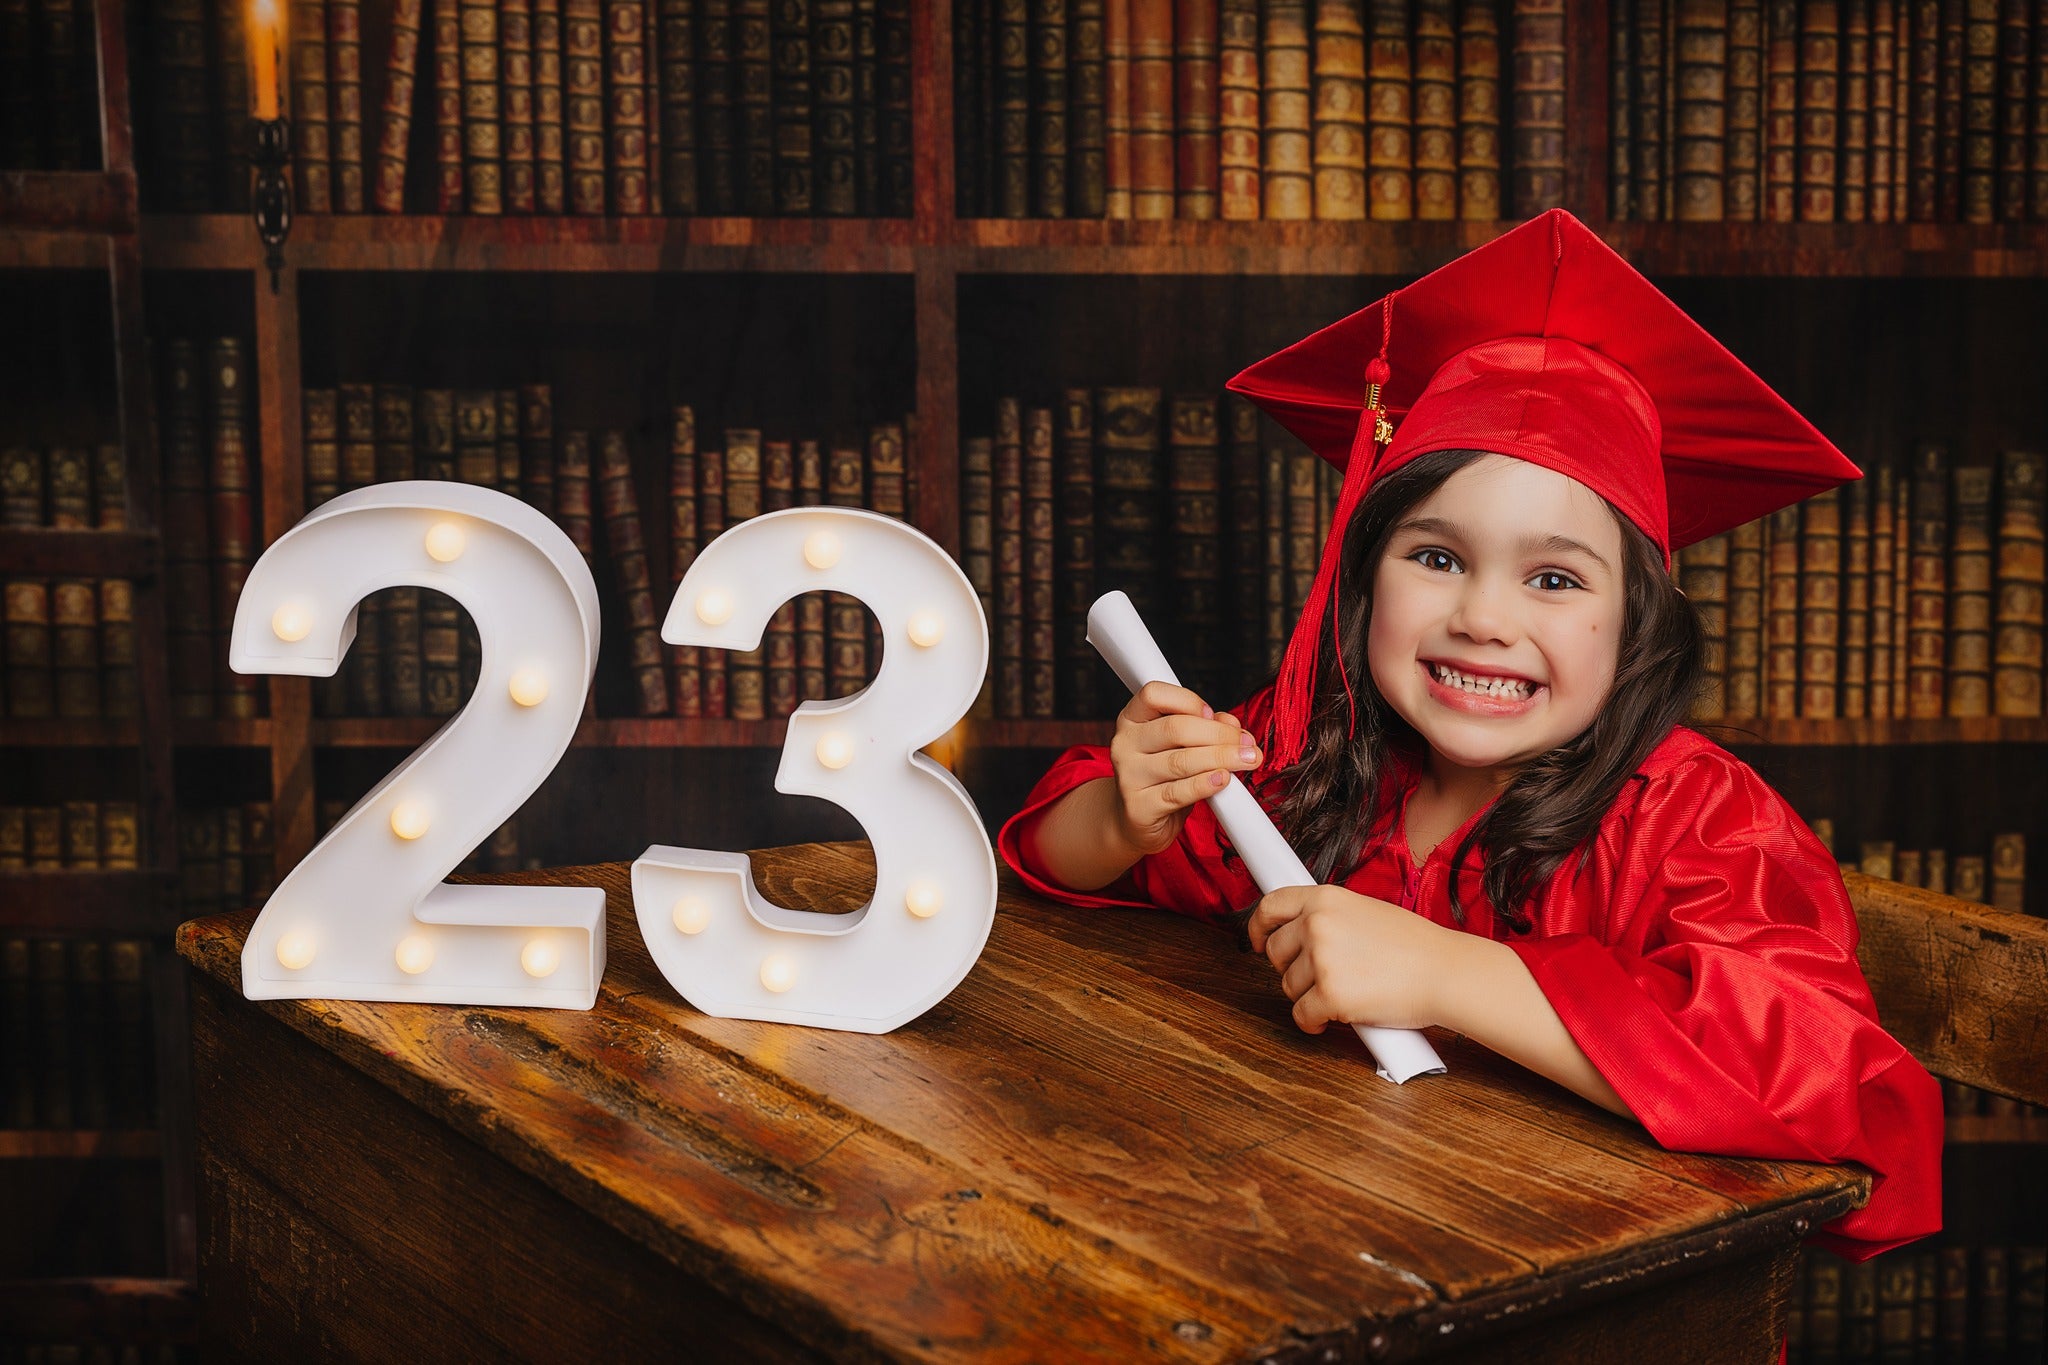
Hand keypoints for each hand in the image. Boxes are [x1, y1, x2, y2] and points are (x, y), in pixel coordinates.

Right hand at [1107, 681, 1261, 857]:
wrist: (1137, 820)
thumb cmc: (1162, 776)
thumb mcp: (1179, 746)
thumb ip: (1205, 728)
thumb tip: (1231, 724)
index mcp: (1131, 719)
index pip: (1154, 695)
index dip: (1188, 700)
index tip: (1213, 714)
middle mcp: (1124, 744)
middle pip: (1174, 728)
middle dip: (1219, 734)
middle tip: (1247, 744)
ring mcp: (1129, 777)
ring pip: (1180, 761)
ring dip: (1221, 758)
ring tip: (1247, 760)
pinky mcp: (1139, 807)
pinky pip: (1179, 793)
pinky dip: (1206, 784)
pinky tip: (1223, 779)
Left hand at [1247, 885, 1464, 1033]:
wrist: (1446, 973)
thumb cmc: (1414, 947)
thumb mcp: (1365, 911)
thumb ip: (1330, 918)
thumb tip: (1299, 933)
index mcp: (1325, 898)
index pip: (1270, 906)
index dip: (1257, 927)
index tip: (1257, 941)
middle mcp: (1317, 924)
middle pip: (1275, 952)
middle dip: (1291, 969)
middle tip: (1321, 976)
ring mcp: (1321, 959)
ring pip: (1288, 986)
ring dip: (1309, 996)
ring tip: (1344, 992)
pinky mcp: (1329, 995)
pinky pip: (1301, 1015)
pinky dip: (1314, 1022)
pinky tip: (1335, 1018)